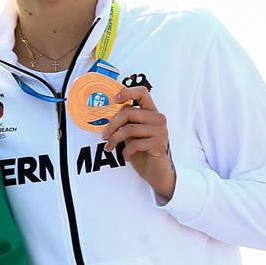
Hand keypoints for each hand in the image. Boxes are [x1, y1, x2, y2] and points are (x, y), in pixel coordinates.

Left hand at [102, 85, 175, 200]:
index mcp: (151, 112)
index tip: (114, 100)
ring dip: (115, 140)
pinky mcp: (160, 144)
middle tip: (104, 136)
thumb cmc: (143, 151)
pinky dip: (126, 151)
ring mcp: (161, 131)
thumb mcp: (132, 132)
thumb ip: (126, 120)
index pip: (142, 92)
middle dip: (112, 125)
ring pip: (129, 128)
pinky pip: (135, 143)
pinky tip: (126, 157)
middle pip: (128, 111)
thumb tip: (108, 113)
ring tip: (110, 148)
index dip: (127, 92)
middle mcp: (158, 118)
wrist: (157, 172)